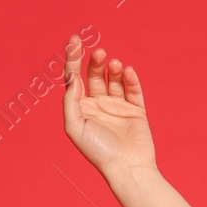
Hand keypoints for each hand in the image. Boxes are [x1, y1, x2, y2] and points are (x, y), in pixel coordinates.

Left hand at [61, 35, 157, 178]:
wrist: (126, 167)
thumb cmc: (98, 151)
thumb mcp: (75, 127)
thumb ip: (70, 101)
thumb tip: (72, 78)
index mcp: (81, 109)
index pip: (74, 78)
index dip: (73, 58)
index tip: (75, 40)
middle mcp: (98, 105)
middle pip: (94, 74)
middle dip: (95, 61)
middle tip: (99, 52)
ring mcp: (117, 107)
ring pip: (114, 79)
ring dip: (113, 68)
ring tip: (115, 64)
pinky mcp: (136, 110)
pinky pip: (133, 89)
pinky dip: (130, 79)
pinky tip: (127, 72)